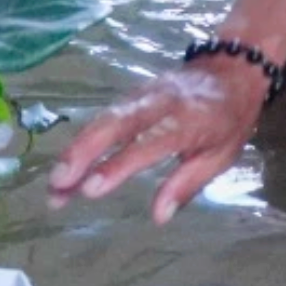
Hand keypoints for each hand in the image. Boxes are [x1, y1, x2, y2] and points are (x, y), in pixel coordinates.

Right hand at [46, 58, 269, 222]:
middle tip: (58, 184)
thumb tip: (158, 217)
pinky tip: (67, 167)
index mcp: (189, 119)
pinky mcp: (131, 95)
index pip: (149, 142)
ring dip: (75, 151)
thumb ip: (188, 183)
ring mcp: (142, 95)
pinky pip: (103, 116)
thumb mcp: (222, 154)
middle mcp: (160, 103)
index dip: (119, 165)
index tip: (90, 189)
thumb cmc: (229, 118)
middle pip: (115, 123)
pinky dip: (82, 141)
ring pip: (103, 119)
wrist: (231, 68)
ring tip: (55, 185)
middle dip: (82, 153)